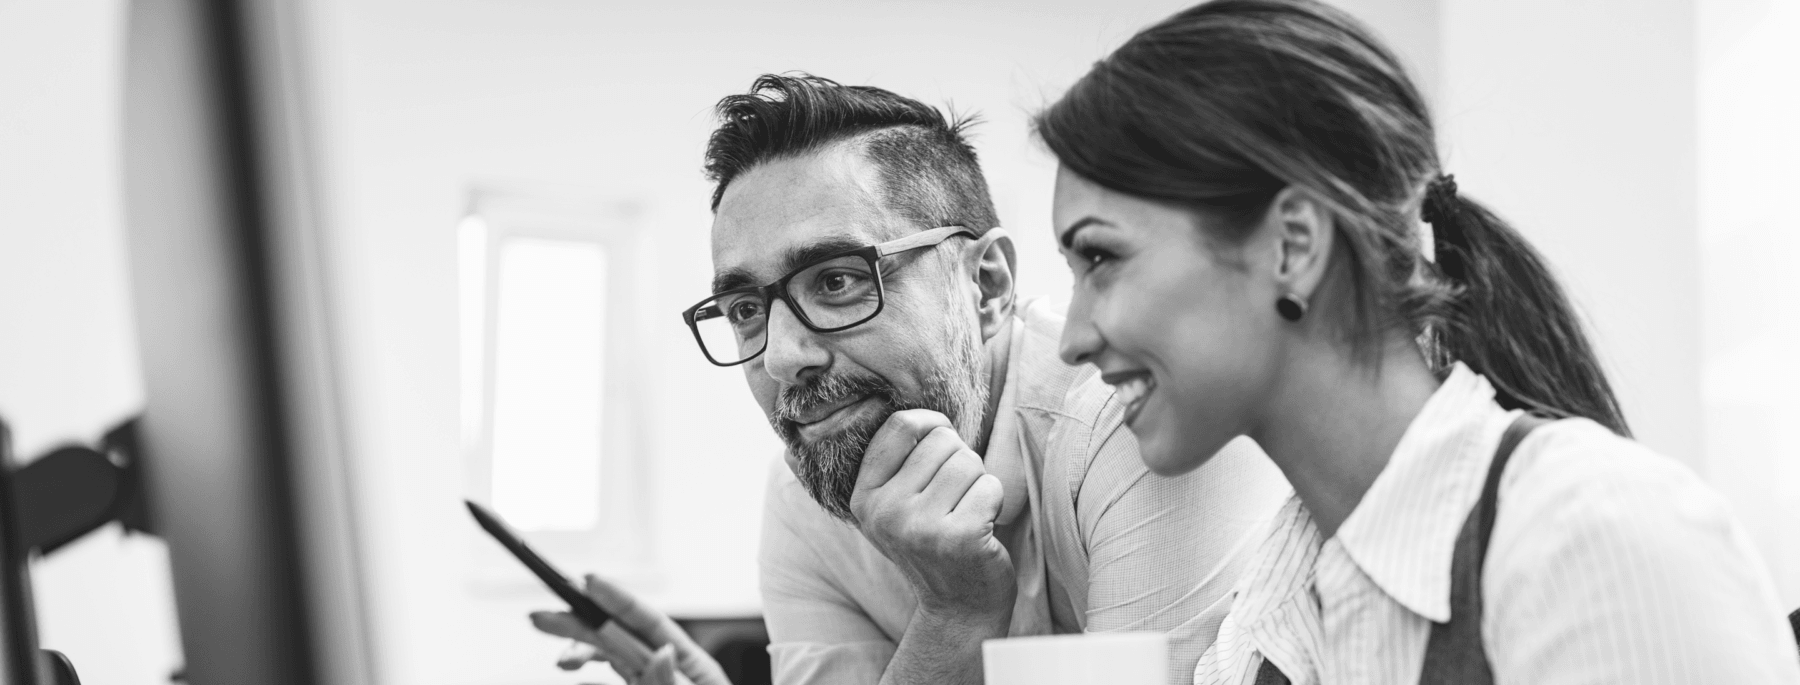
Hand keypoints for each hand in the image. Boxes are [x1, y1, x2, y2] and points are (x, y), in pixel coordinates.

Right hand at [530, 574, 730, 684]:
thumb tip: (664, 650)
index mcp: (693, 667)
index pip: (650, 624)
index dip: (618, 600)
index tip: (586, 581)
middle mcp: (672, 672)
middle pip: (620, 639)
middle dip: (581, 625)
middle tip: (540, 618)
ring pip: (611, 662)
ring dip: (582, 656)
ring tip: (560, 662)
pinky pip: (616, 684)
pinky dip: (593, 679)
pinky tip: (575, 675)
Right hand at [850, 409, 1015, 624]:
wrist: (958, 609)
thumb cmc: (934, 543)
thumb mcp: (896, 506)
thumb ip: (899, 462)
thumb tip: (924, 414)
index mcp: (864, 497)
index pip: (902, 426)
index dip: (933, 425)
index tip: (942, 447)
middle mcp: (885, 512)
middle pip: (942, 441)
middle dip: (960, 461)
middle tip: (954, 499)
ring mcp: (920, 527)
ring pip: (969, 461)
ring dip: (978, 483)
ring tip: (965, 513)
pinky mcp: (959, 538)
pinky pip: (991, 486)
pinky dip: (995, 502)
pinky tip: (982, 528)